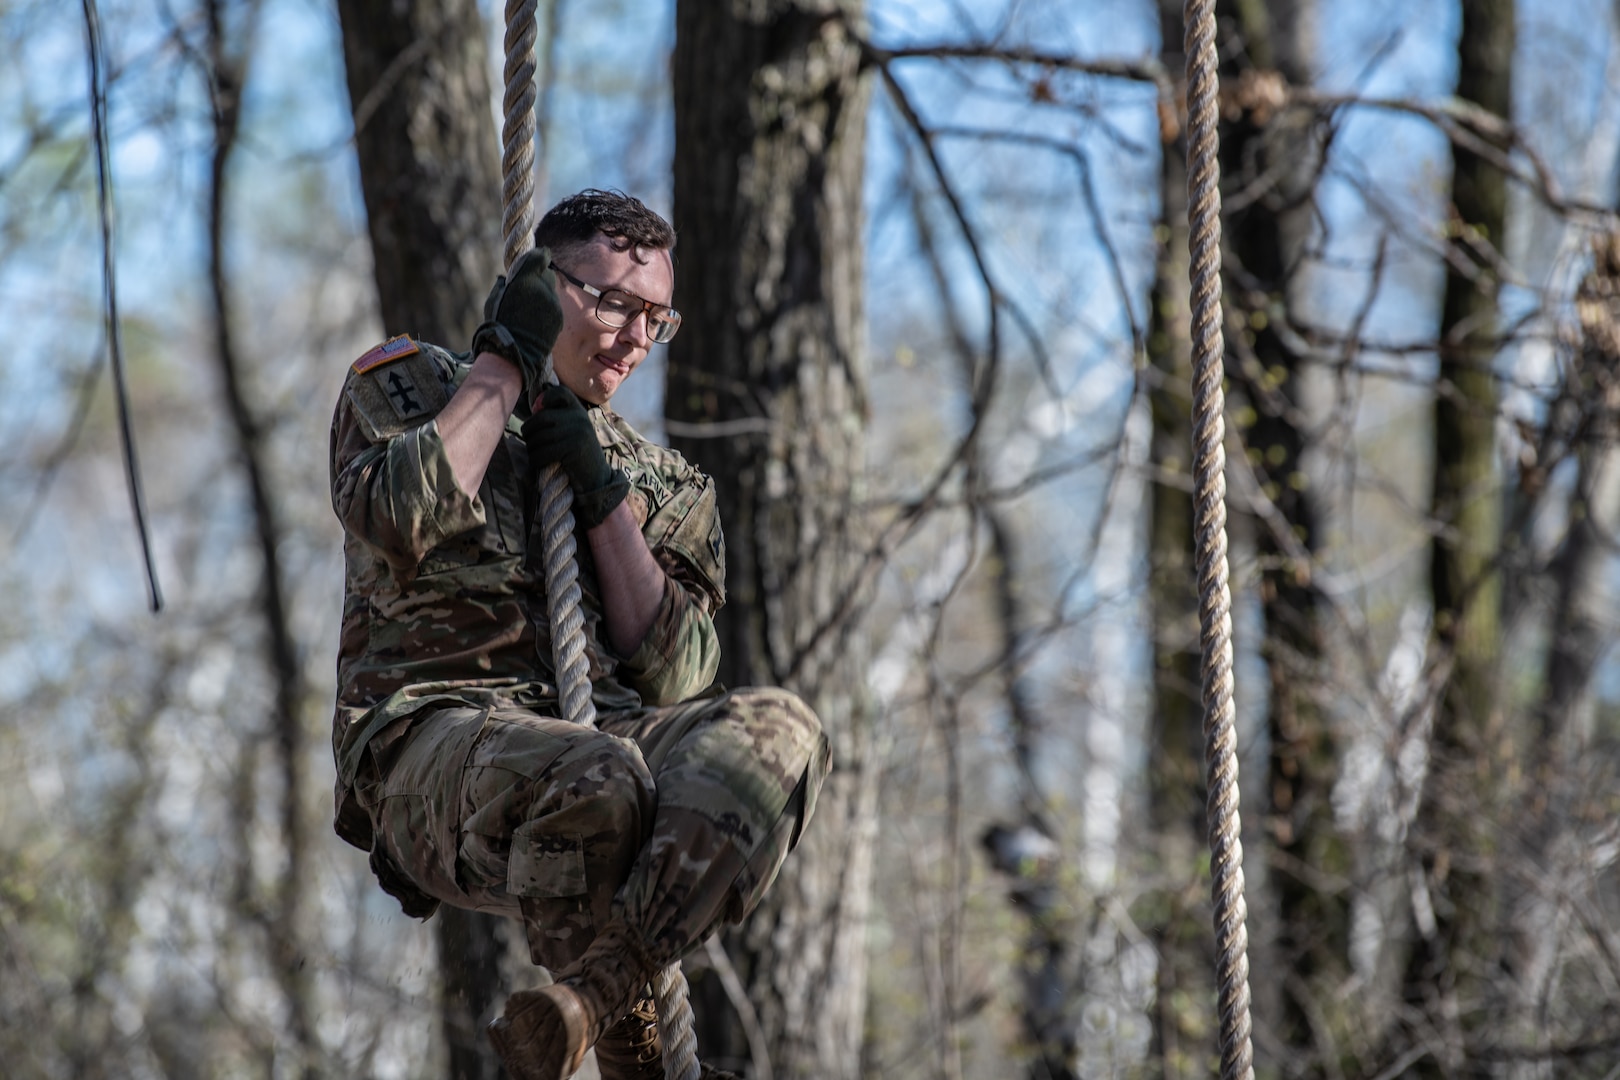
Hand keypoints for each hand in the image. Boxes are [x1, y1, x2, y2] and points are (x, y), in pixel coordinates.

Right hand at [472, 247, 562, 400]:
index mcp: (525, 279)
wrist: (516, 351)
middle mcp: (543, 288)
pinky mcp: (559, 317)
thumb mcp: (495, 299)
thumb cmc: (499, 324)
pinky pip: (555, 306)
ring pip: (552, 291)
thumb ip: (505, 284)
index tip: (537, 258)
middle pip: (547, 274)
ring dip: (544, 294)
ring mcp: (553, 303)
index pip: (541, 256)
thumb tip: (507, 278)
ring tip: (530, 307)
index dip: (539, 257)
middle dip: (540, 278)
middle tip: (529, 287)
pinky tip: (536, 319)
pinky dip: (547, 308)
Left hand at [521, 383, 629, 528]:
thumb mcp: (574, 430)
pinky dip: (536, 460)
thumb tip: (535, 406)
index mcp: (579, 410)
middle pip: (541, 418)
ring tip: (535, 455)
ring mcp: (577, 432)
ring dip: (531, 449)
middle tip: (529, 442)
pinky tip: (539, 464)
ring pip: (539, 437)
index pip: (560, 392)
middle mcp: (579, 418)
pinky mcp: (572, 449)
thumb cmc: (579, 454)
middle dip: (529, 432)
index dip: (544, 398)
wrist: (597, 478)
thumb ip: (560, 417)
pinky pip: (542, 452)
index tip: (537, 410)